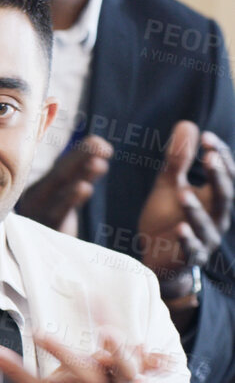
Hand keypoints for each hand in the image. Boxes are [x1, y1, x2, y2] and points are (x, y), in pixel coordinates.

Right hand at [16, 135, 110, 233]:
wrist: (25, 260)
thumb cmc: (50, 227)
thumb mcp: (60, 201)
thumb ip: (75, 179)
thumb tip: (98, 150)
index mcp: (42, 187)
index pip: (62, 166)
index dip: (80, 153)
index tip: (100, 143)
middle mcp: (37, 197)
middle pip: (61, 174)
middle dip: (80, 158)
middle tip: (101, 147)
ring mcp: (39, 213)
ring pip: (61, 190)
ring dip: (79, 174)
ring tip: (98, 163)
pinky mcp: (44, 229)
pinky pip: (58, 211)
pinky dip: (70, 198)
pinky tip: (84, 187)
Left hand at [137, 121, 232, 297]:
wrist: (156, 258)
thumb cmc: (167, 218)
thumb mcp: (169, 186)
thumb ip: (178, 160)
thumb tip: (187, 124)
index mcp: (214, 199)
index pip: (226, 174)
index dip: (220, 156)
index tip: (207, 137)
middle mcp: (216, 218)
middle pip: (224, 195)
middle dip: (219, 176)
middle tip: (209, 157)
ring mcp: (206, 239)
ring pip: (207, 223)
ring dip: (196, 208)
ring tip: (183, 192)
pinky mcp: (189, 257)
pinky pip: (192, 249)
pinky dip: (187, 239)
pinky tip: (179, 228)